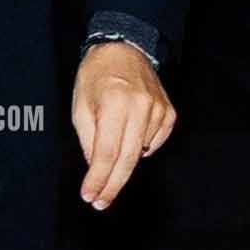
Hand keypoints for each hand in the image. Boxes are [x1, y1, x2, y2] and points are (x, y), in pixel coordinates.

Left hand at [72, 40, 175, 211]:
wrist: (124, 48)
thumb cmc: (96, 76)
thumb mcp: (80, 105)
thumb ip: (88, 139)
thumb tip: (97, 169)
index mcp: (115, 102)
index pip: (107, 152)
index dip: (98, 179)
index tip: (90, 196)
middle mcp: (140, 106)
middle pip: (128, 160)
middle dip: (112, 184)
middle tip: (100, 201)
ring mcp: (159, 110)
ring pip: (141, 153)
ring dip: (124, 159)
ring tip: (112, 141)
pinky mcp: (169, 112)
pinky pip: (154, 143)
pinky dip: (141, 146)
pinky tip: (130, 133)